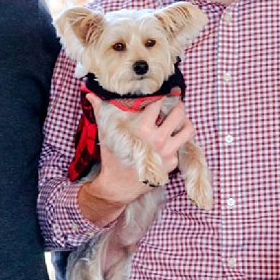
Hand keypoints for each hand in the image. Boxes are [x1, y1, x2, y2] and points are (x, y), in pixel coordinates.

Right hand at [78, 94, 195, 225]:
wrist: (118, 186)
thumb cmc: (111, 157)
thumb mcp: (106, 133)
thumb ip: (101, 111)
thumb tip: (91, 94)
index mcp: (141, 129)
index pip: (158, 104)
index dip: (161, 96)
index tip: (161, 93)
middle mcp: (157, 140)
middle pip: (178, 113)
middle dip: (178, 106)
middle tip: (174, 104)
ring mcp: (166, 153)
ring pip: (188, 130)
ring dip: (185, 122)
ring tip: (179, 120)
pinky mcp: (172, 164)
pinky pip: (181, 147)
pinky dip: (177, 141)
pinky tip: (170, 140)